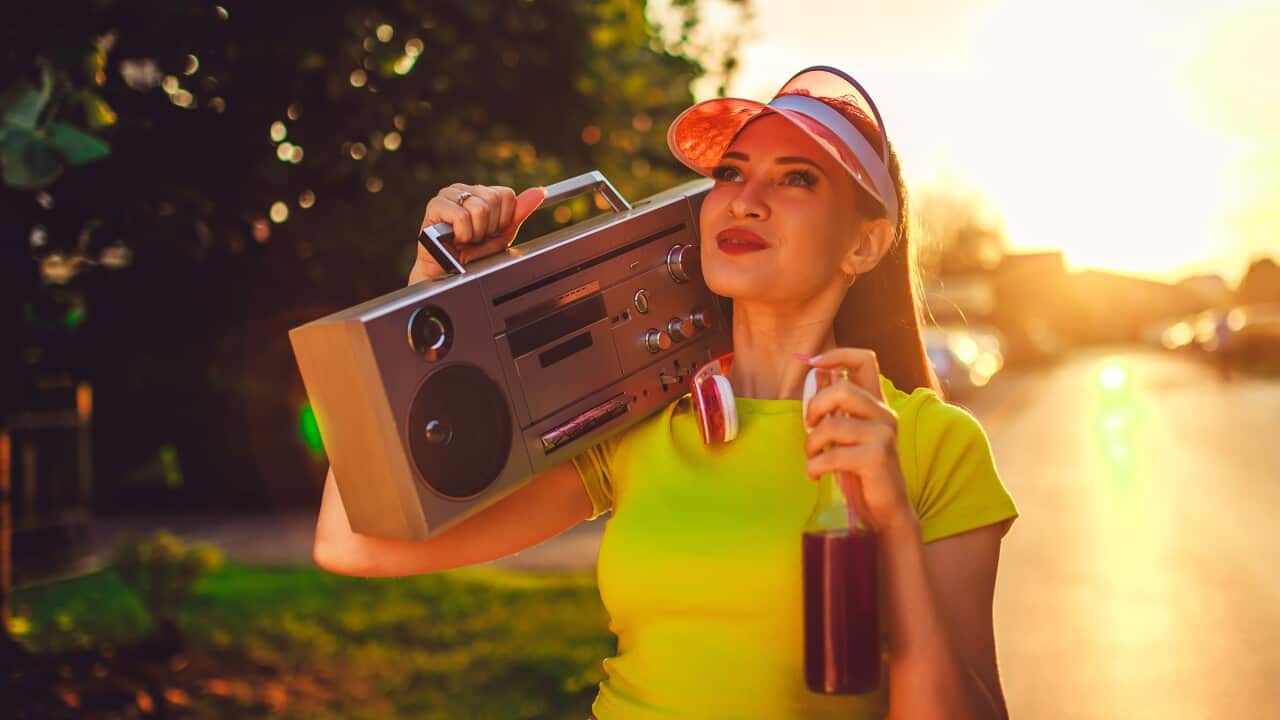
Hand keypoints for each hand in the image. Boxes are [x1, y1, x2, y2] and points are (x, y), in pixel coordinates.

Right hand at [409, 183, 546, 284]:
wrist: (450, 272)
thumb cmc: (473, 254)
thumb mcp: (502, 234)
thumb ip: (518, 213)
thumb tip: (539, 192)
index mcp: (480, 193)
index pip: (506, 194)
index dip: (504, 219)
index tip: (492, 232)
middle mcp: (464, 189)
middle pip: (494, 199)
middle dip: (490, 227)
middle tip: (477, 237)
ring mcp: (449, 194)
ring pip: (479, 208)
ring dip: (476, 233)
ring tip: (466, 239)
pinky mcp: (436, 205)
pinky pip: (461, 216)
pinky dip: (463, 234)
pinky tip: (456, 239)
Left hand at [800, 347, 917, 536]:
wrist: (886, 510)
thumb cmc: (861, 472)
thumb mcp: (846, 435)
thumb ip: (836, 407)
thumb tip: (817, 374)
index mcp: (877, 404)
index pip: (865, 360)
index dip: (838, 355)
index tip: (813, 364)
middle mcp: (884, 414)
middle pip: (841, 388)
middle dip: (814, 406)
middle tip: (809, 427)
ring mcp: (883, 435)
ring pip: (832, 424)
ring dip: (811, 444)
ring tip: (812, 458)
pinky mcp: (877, 457)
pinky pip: (833, 454)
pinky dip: (815, 466)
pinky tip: (815, 474)